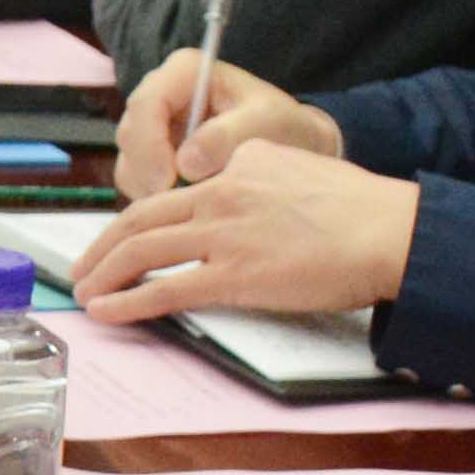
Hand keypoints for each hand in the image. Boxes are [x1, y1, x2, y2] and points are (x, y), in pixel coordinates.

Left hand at [76, 146, 421, 321]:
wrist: (392, 230)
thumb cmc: (363, 211)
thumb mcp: (301, 175)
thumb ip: (261, 187)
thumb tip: (243, 216)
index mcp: (238, 163)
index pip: (176, 191)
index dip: (140, 220)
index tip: (123, 238)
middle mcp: (222, 191)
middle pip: (141, 217)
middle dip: (102, 245)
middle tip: (81, 266)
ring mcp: (224, 233)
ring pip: (142, 250)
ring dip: (103, 273)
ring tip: (83, 291)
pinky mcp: (234, 274)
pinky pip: (164, 289)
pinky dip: (126, 302)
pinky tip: (106, 312)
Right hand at [108, 51, 341, 196]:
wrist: (290, 146)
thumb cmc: (281, 125)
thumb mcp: (267, 122)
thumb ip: (229, 136)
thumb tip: (186, 162)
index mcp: (184, 72)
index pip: (147, 102)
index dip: (148, 142)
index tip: (167, 181)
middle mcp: (161, 94)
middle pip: (131, 133)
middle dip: (148, 170)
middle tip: (175, 200)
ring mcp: (153, 127)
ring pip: (129, 160)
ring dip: (150, 187)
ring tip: (189, 203)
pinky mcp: (152, 155)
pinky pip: (137, 179)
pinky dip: (155, 197)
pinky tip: (186, 203)